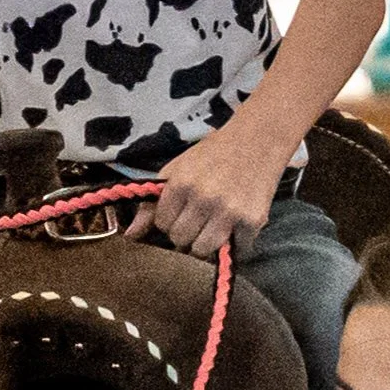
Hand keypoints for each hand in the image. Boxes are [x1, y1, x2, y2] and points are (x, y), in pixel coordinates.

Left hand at [124, 121, 284, 259]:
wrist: (259, 140)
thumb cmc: (215, 154)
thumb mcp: (178, 169)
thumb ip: (152, 202)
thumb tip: (130, 235)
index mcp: (182, 183)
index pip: (162, 224)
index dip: (170, 219)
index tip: (181, 210)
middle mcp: (204, 198)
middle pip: (180, 239)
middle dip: (186, 232)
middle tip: (198, 218)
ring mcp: (229, 211)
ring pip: (203, 250)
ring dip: (206, 243)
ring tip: (213, 226)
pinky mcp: (252, 221)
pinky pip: (234, 250)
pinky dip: (235, 242)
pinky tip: (235, 225)